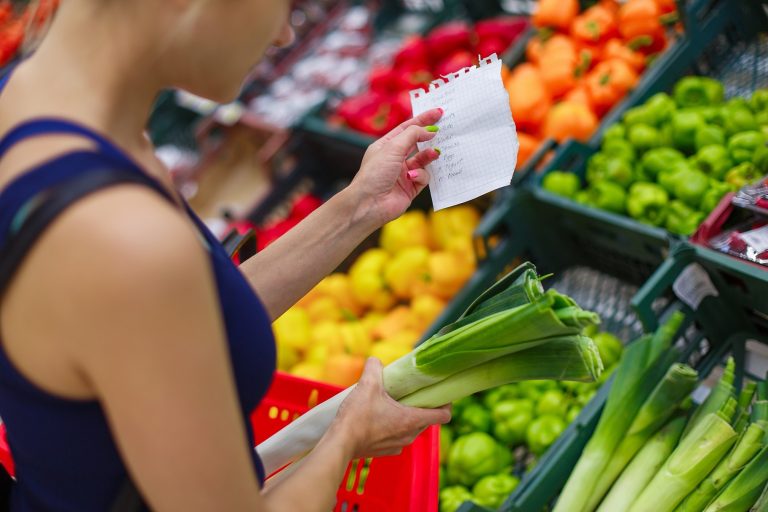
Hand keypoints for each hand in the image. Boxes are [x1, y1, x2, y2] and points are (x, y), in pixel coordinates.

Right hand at [333, 358, 450, 457]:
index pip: (443, 415)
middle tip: (412, 393)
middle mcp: (409, 436)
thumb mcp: (367, 385)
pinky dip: (394, 428)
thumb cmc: (357, 416)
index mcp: (412, 420)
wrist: (339, 443)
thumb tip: (375, 360)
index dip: (446, 403)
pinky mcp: (385, 451)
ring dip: (407, 417)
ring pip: (411, 430)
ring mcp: (397, 446)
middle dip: (423, 407)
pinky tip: (380, 419)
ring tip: (393, 404)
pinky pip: (397, 438)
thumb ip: (374, 368)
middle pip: (427, 420)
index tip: (440, 394)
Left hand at [347, 109, 442, 226]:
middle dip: (429, 137)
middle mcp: (394, 158)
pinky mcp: (411, 187)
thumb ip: (412, 135)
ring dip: (429, 156)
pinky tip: (412, 177)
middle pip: (417, 143)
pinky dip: (421, 175)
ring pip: (423, 160)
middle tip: (444, 130)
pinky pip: (423, 177)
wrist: (370, 203)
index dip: (423, 120)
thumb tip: (429, 131)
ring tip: (435, 153)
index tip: (438, 113)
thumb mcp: (393, 147)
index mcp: (386, 145)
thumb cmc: (375, 173)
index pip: (407, 128)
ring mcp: (403, 173)